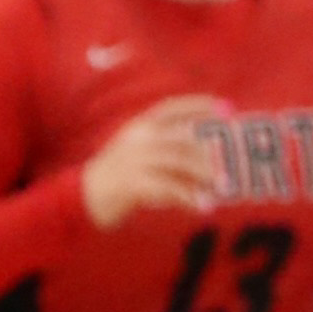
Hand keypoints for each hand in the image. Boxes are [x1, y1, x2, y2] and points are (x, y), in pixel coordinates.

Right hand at [81, 96, 221, 229]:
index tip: (225, 105)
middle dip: (207, 154)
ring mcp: (134, 159)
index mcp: (140, 126)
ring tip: (219, 191)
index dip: (198, 104)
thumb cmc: (119, 176)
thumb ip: (165, 149)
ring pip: (177, 162)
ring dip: (202, 176)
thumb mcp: (138, 154)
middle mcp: (138, 138)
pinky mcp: (133, 182)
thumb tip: (204, 158)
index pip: (172, 108)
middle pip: (181, 139)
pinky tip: (202, 207)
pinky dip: (188, 197)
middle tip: (227, 172)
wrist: (85, 196)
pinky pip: (168, 187)